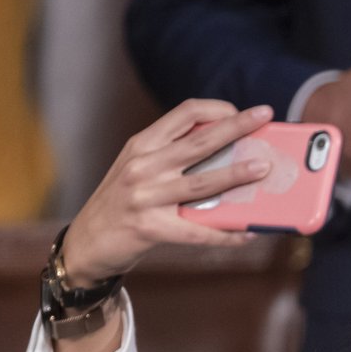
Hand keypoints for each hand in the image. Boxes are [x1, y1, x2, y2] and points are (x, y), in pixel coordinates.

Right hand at [64, 99, 274, 285]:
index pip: (184, 114)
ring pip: (202, 182)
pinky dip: (226, 234)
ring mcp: (145, 196)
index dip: (217, 109)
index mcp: (142, 145)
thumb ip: (171, 156)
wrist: (86, 242)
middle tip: (264, 115)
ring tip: (264, 168)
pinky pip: (198, 231)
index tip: (240, 112)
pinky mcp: (151, 228)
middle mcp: (143, 166)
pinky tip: (248, 234)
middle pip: (199, 142)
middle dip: (236, 127)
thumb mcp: (138, 168)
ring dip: (237, 174)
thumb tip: (226, 153)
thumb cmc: (122, 203)